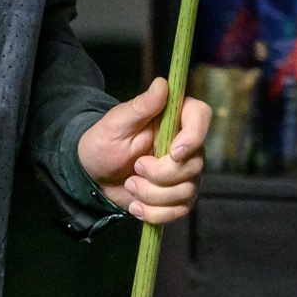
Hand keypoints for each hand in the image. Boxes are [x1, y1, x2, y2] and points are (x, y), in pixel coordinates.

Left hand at [77, 78, 207, 224]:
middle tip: (135, 169)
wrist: (94, 175)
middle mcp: (186, 143)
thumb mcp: (115, 124)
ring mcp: (185, 172)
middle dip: (161, 175)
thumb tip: (162, 83)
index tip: (173, 152)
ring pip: (187, 190)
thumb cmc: (103, 143)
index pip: (201, 117)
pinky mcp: (179, 196)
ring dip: (153, 195)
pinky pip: (180, 210)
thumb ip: (140, 106)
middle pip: (194, 163)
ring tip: (130, 185)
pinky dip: (155, 213)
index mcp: (173, 117)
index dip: (194, 136)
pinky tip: (136, 206)